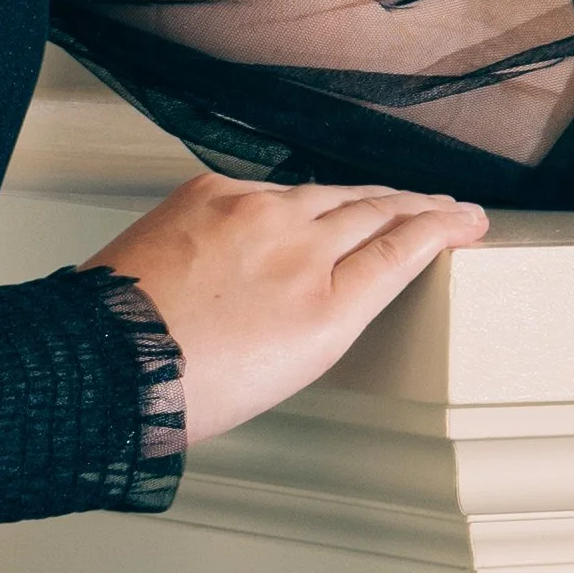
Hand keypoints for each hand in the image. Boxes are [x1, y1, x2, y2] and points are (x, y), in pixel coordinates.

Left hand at [83, 175, 488, 446]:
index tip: (464, 221)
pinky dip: (294, 198)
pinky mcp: (209, 191)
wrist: (109, 358)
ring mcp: (252, 211)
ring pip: (325, 193)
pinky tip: (308, 202)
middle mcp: (297, 248)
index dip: (441, 229)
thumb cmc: (191, 383)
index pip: (402, 250)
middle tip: (444, 206)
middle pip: (374, 210)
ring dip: (361, 196)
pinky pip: (268, 189)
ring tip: (387, 200)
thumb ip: (330, 312)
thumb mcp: (291, 368)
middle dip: (417, 206)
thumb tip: (346, 278)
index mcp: (326, 307)